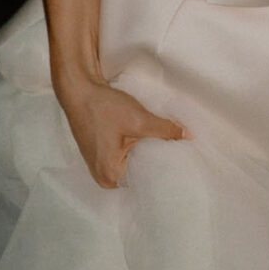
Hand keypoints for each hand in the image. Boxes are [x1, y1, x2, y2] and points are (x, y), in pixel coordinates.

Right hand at [56, 74, 188, 187]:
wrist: (79, 90)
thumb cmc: (103, 108)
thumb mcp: (139, 120)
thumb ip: (166, 131)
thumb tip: (189, 138)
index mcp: (111, 176)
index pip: (147, 180)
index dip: (166, 168)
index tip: (184, 160)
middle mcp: (104, 177)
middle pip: (141, 173)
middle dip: (158, 161)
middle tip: (181, 151)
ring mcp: (101, 167)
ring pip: (134, 164)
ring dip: (148, 153)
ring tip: (167, 144)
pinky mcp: (102, 155)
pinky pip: (125, 158)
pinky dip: (137, 149)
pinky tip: (149, 140)